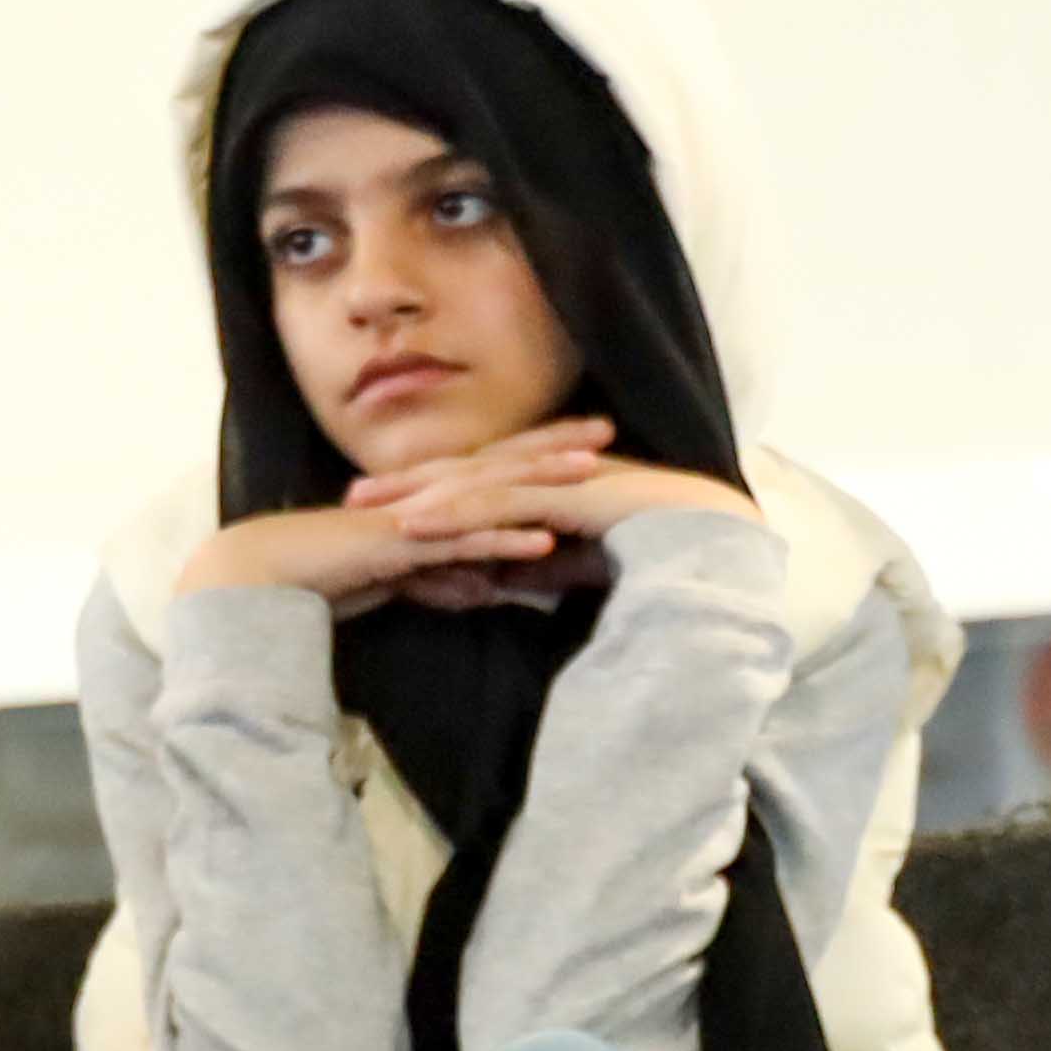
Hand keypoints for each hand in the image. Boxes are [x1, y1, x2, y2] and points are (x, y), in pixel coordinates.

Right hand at [177, 419, 611, 626]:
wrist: (271, 575)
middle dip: (556, 446)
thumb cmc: (331, 576)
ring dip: (542, 482)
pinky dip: (503, 541)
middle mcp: (428, 497)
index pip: (494, 467)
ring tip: (592, 472)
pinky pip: (462, 542)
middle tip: (608, 429)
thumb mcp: (404, 580)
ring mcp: (417, 517)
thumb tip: (486, 589)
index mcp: (428, 499)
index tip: (588, 438)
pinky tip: (542, 542)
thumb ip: (447, 579)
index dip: (541, 449)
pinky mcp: (404, 545)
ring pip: (490, 494)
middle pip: (502, 464)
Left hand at [348, 423, 753, 608]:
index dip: (426, 492)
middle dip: (404, 485)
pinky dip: (453, 512)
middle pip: (459, 473)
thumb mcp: (572, 563)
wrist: (701, 534)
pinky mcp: (560, 491)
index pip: (473, 484)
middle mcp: (541, 469)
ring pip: (469, 483)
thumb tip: (499, 580)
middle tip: (350, 498)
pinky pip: (496, 502)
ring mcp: (550, 476)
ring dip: (415, 494)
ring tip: (368, 509)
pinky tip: (415, 523)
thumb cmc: (644, 548)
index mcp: (543, 481)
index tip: (381, 508)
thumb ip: (536, 567)